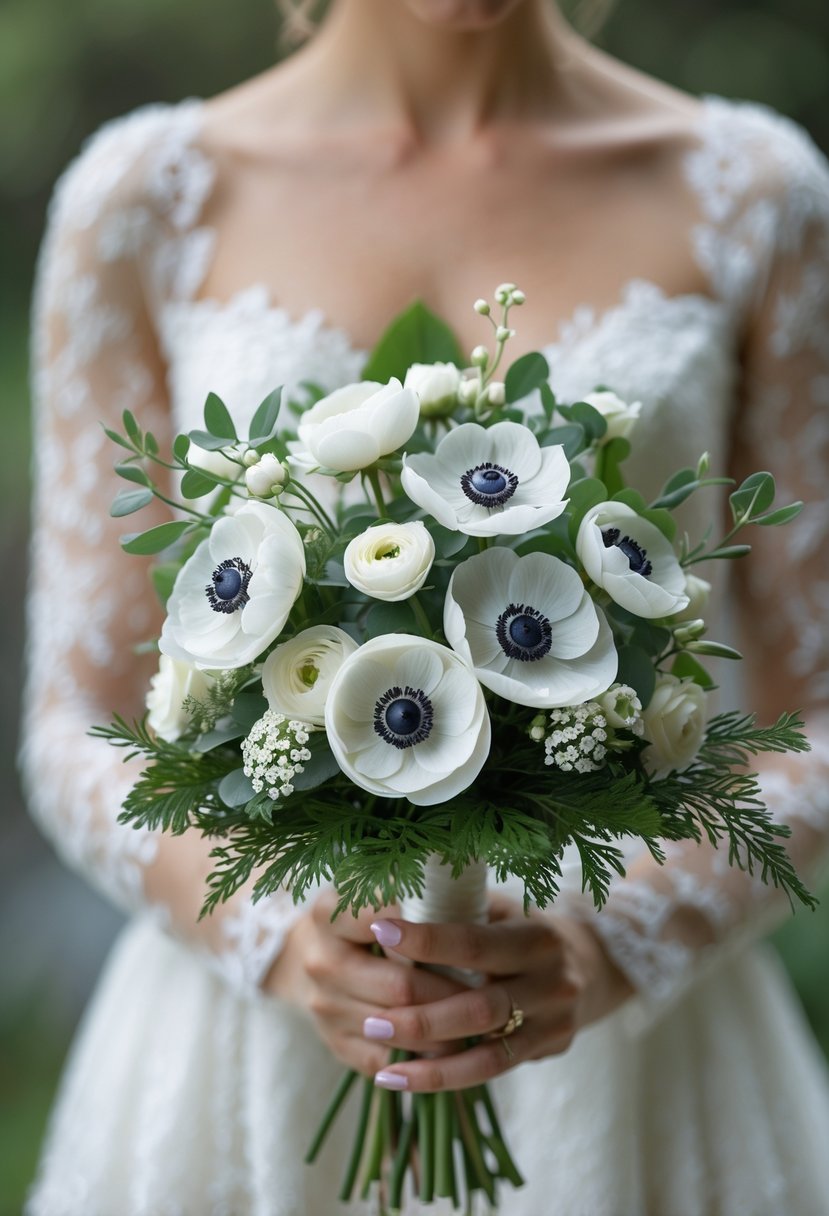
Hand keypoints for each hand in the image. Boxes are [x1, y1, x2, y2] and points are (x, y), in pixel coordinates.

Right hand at [262, 888, 467, 1075]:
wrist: (323, 954)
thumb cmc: (373, 914)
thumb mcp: (388, 890)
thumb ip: (416, 893)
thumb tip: (460, 901)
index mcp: (328, 913)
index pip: (383, 921)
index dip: (429, 931)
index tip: (471, 934)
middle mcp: (319, 961)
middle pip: (400, 985)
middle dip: (452, 991)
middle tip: (493, 990)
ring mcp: (325, 1007)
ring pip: (400, 1028)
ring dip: (446, 1029)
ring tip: (486, 1023)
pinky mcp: (337, 1045)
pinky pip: (390, 1059)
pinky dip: (425, 1059)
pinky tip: (457, 1048)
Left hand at [364, 894, 633, 1092]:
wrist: (589, 961)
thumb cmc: (521, 925)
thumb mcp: (500, 907)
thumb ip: (458, 911)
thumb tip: (390, 906)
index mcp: (537, 937)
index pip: (474, 942)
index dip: (427, 939)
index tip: (381, 931)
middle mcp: (553, 982)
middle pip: (481, 1007)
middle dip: (423, 1016)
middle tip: (372, 1021)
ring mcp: (555, 1022)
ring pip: (488, 1053)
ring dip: (430, 1063)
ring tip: (383, 1067)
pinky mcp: (549, 1050)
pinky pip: (492, 1070)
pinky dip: (445, 1077)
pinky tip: (401, 1077)